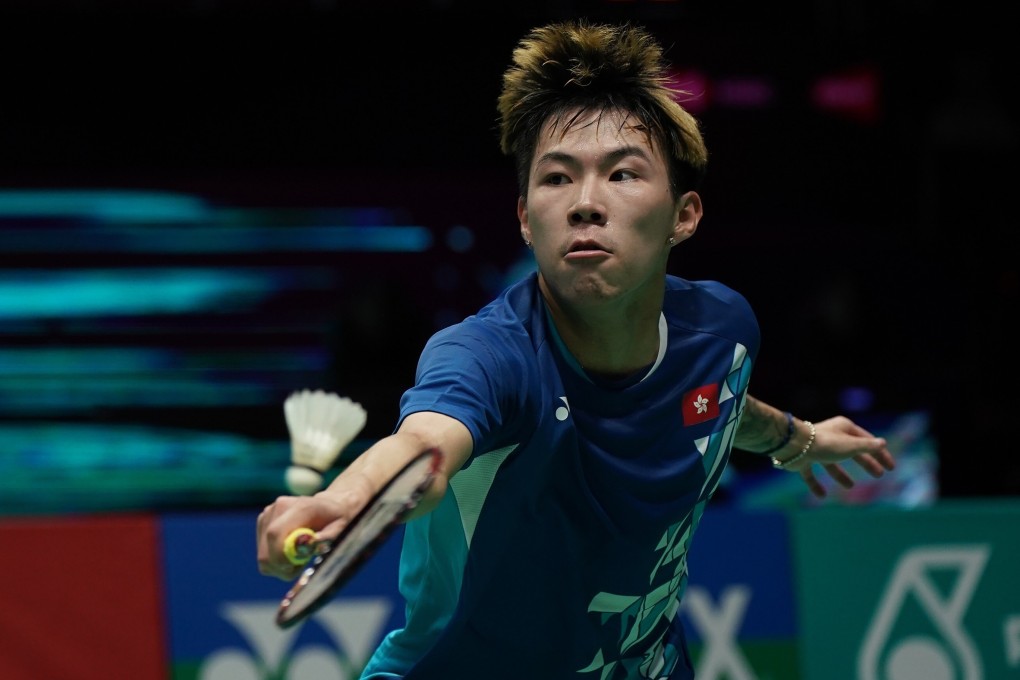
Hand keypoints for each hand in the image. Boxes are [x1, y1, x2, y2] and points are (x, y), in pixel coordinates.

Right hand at [256, 475, 372, 580]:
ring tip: (300, 556)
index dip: (280, 557)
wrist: (329, 506)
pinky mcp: (262, 522)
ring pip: (263, 556)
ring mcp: (267, 514)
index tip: (294, 568)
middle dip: (281, 567)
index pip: (275, 534)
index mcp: (300, 507)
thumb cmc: (338, 520)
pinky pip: (264, 553)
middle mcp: (279, 508)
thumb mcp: (342, 529)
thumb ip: (328, 537)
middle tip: (300, 567)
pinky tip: (291, 551)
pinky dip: (276, 560)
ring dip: (280, 565)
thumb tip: (313, 544)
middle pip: (265, 551)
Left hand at [788, 415, 895, 498]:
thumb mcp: (852, 445)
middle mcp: (831, 437)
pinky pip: (810, 474)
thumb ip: (867, 446)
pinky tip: (822, 496)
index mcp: (844, 428)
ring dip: (840, 474)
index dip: (880, 454)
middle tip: (879, 475)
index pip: (867, 441)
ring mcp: (816, 449)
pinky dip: (816, 484)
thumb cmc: (826, 443)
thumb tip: (882, 443)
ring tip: (850, 486)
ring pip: (831, 464)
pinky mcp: (803, 460)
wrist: (795, 446)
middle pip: (852, 452)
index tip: (891, 467)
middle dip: (866, 463)